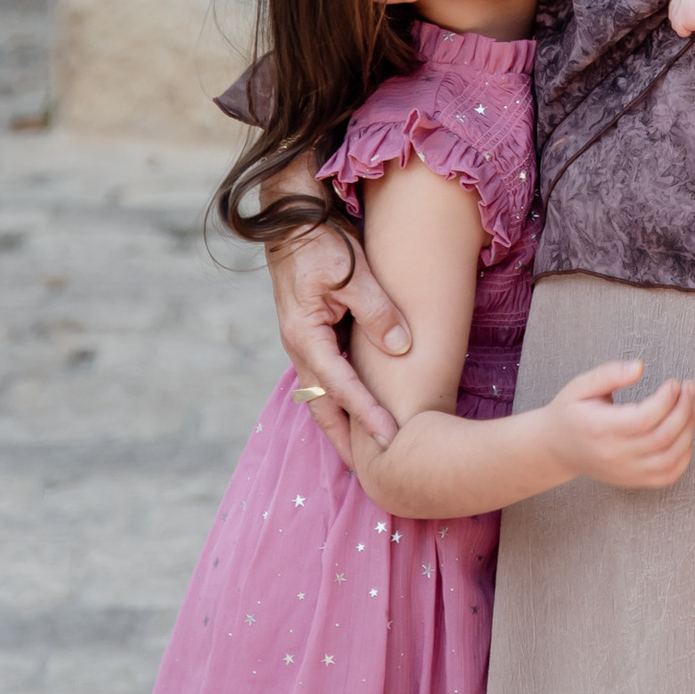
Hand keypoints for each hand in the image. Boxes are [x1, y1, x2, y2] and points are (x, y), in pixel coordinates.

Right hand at [264, 223, 410, 452]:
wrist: (292, 221)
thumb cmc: (321, 244)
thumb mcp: (352, 274)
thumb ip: (377, 312)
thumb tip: (402, 348)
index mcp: (306, 336)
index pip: (340, 387)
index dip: (367, 414)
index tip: (392, 437)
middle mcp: (299, 347)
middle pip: (322, 406)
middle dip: (345, 440)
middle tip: (371, 472)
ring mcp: (302, 343)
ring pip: (320, 395)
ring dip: (340, 423)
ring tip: (364, 452)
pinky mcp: (310, 335)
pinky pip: (324, 376)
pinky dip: (338, 399)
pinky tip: (357, 409)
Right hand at [539, 359, 694, 490]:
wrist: (557, 449)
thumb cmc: (570, 413)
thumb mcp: (581, 386)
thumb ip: (610, 373)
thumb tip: (639, 367)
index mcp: (599, 429)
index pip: (644, 419)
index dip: (667, 400)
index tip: (674, 382)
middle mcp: (614, 455)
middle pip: (662, 437)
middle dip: (684, 410)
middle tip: (689, 388)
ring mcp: (625, 471)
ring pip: (671, 458)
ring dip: (689, 430)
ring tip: (690, 405)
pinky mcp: (634, 480)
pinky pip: (669, 475)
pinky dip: (685, 455)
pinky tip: (685, 432)